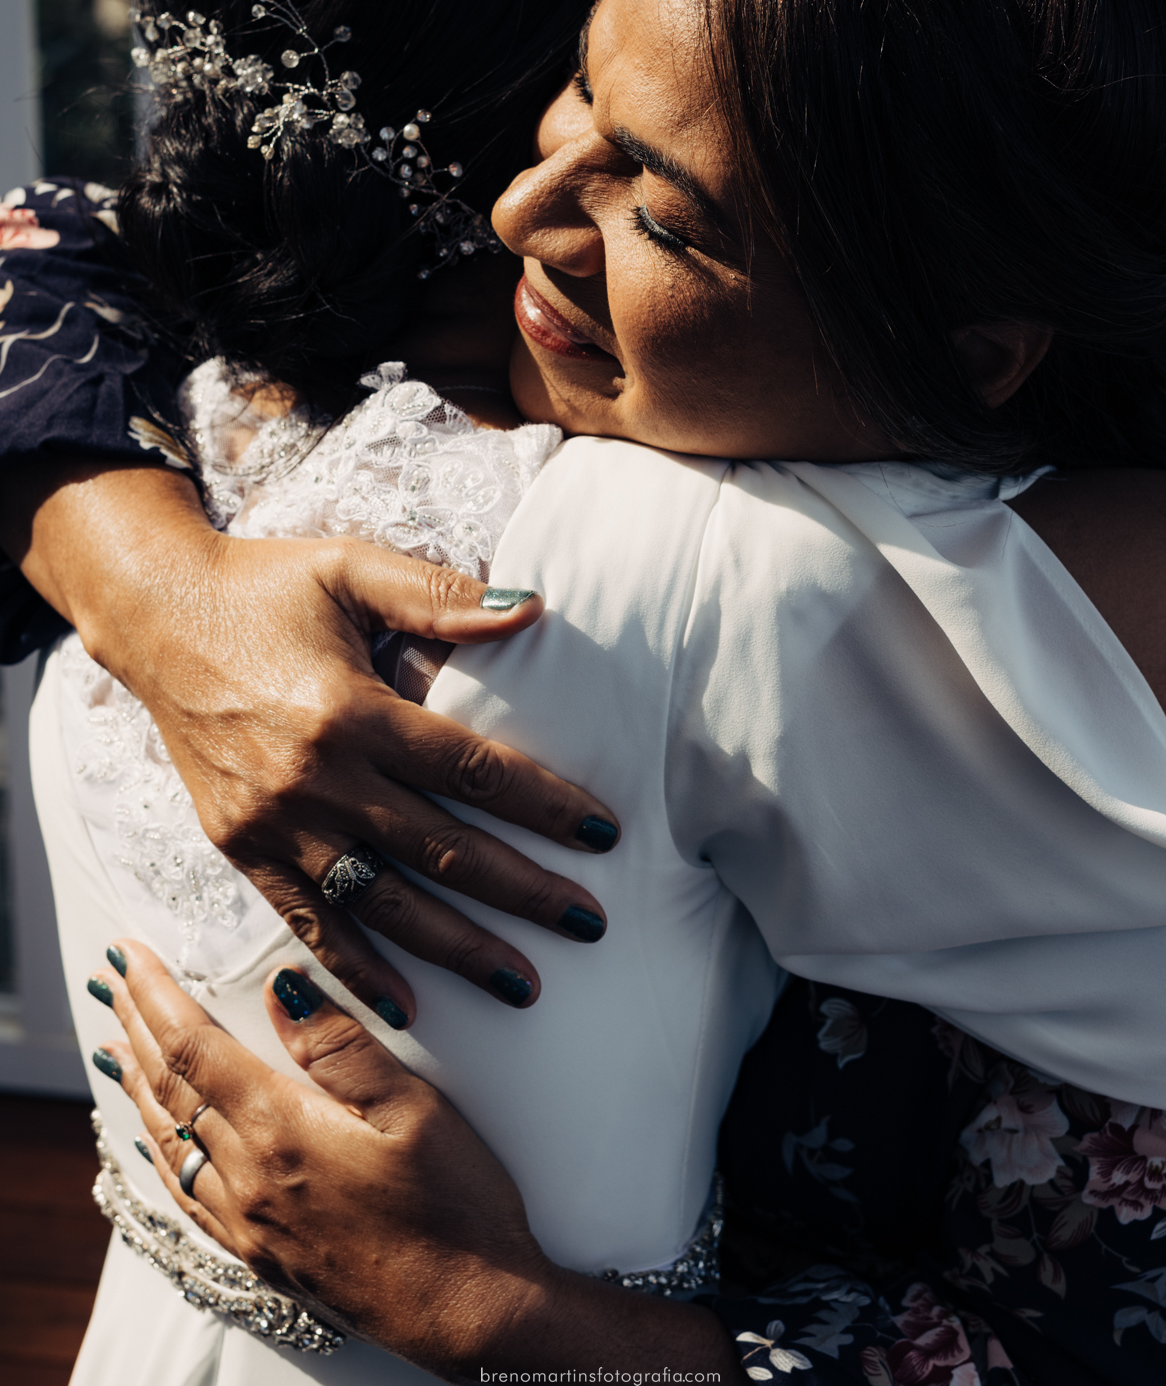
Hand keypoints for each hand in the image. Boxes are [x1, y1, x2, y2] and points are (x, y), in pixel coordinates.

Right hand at [1, 460, 620, 1020]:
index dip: (542, 804)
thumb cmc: (266, 585)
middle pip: (438, 848)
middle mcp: (314, 778)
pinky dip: (356, 968)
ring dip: (454, 949)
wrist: (156, 614)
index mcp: (349, 709)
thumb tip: (531, 607)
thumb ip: (438, 594)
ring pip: (381, 902)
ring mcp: (274, 823)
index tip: (602, 834)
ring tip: (521, 984)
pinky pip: (305, 921)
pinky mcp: (240, 847)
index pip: (469, 769)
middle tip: (588, 923)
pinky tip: (407, 1006)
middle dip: (521, 892)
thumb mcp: (351, 568)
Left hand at [91, 940, 741, 1381]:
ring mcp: (250, 1223)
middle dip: (138, 1025)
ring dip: (138, 1083)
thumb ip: (342, 1045)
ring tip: (120, 1041)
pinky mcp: (263, 1255)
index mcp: (282, 1130)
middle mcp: (249, 1179)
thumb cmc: (456, 1207)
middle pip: (171, 1089)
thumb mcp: (414, 1106)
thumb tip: (283, 989)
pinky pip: (186, 1194)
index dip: (157, 995)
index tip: (132, 952)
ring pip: (170, 1140)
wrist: (469, 1313)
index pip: (195, 1048)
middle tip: (117, 977)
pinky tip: (156, 1139)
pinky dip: (159, 1152)